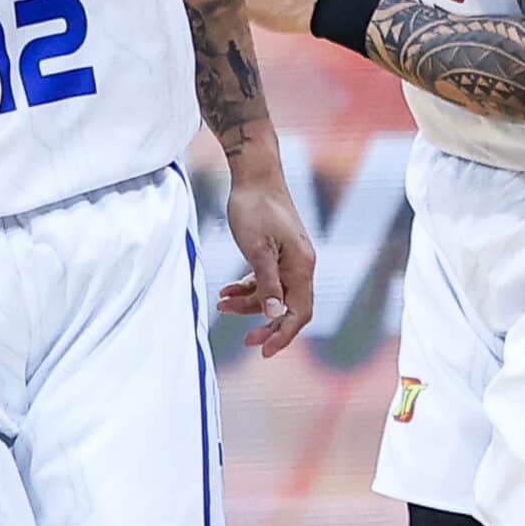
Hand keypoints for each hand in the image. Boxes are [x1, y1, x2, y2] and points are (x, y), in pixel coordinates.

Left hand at [216, 172, 316, 357]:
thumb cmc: (255, 208)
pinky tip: (226, 291)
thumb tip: (275, 313)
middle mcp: (301, 265)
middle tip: (246, 342)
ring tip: (222, 304)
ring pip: (273, 294)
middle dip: (266, 325)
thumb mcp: (257, 248)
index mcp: (301, 266)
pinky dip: (247, 287)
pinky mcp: (276, 252)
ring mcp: (289, 258)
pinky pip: (264, 279)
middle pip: (288, 307)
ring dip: (249, 304)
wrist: (254, 174)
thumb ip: (266, 282)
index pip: (299, 312)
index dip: (283, 334)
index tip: (264, 351)